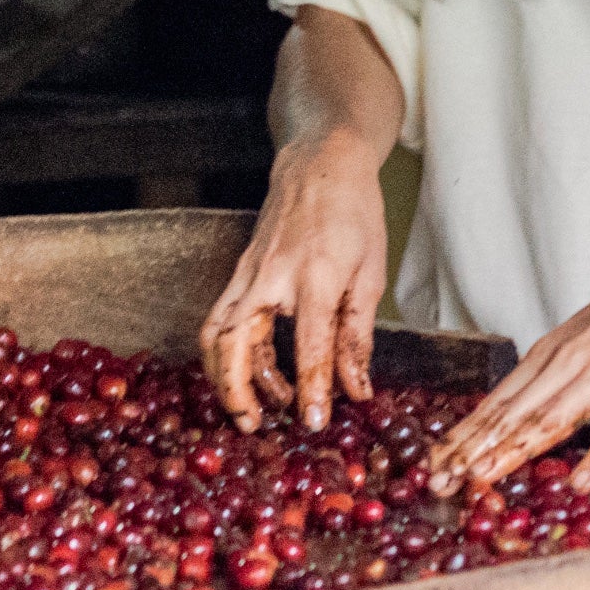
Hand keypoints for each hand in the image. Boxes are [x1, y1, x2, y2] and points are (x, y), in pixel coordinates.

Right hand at [199, 127, 387, 432]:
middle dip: (240, 392)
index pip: (310, 346)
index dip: (311, 390)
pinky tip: (246, 372)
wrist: (322, 163)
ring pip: (217, 335)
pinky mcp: (238, 271)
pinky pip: (219, 318)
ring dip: (226, 378)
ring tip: (252, 409)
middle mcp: (274, 276)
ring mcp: (249, 271)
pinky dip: (223, 353)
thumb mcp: (371, 272)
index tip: (315, 423)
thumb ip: (358, 335)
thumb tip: (356, 390)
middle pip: (238, 343)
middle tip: (256, 426)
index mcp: (318, 276)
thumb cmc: (355, 213)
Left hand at [428, 228, 589, 496]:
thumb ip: (562, 374)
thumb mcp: (589, 336)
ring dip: (514, 449)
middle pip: (516, 411)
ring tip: (481, 478)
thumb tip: (531, 411)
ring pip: (554, 416)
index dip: (466, 434)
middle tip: (438, 481)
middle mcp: (574, 360)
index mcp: (557, 351)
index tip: (434, 463)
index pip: (501, 400)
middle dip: (473, 448)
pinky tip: (581, 481)